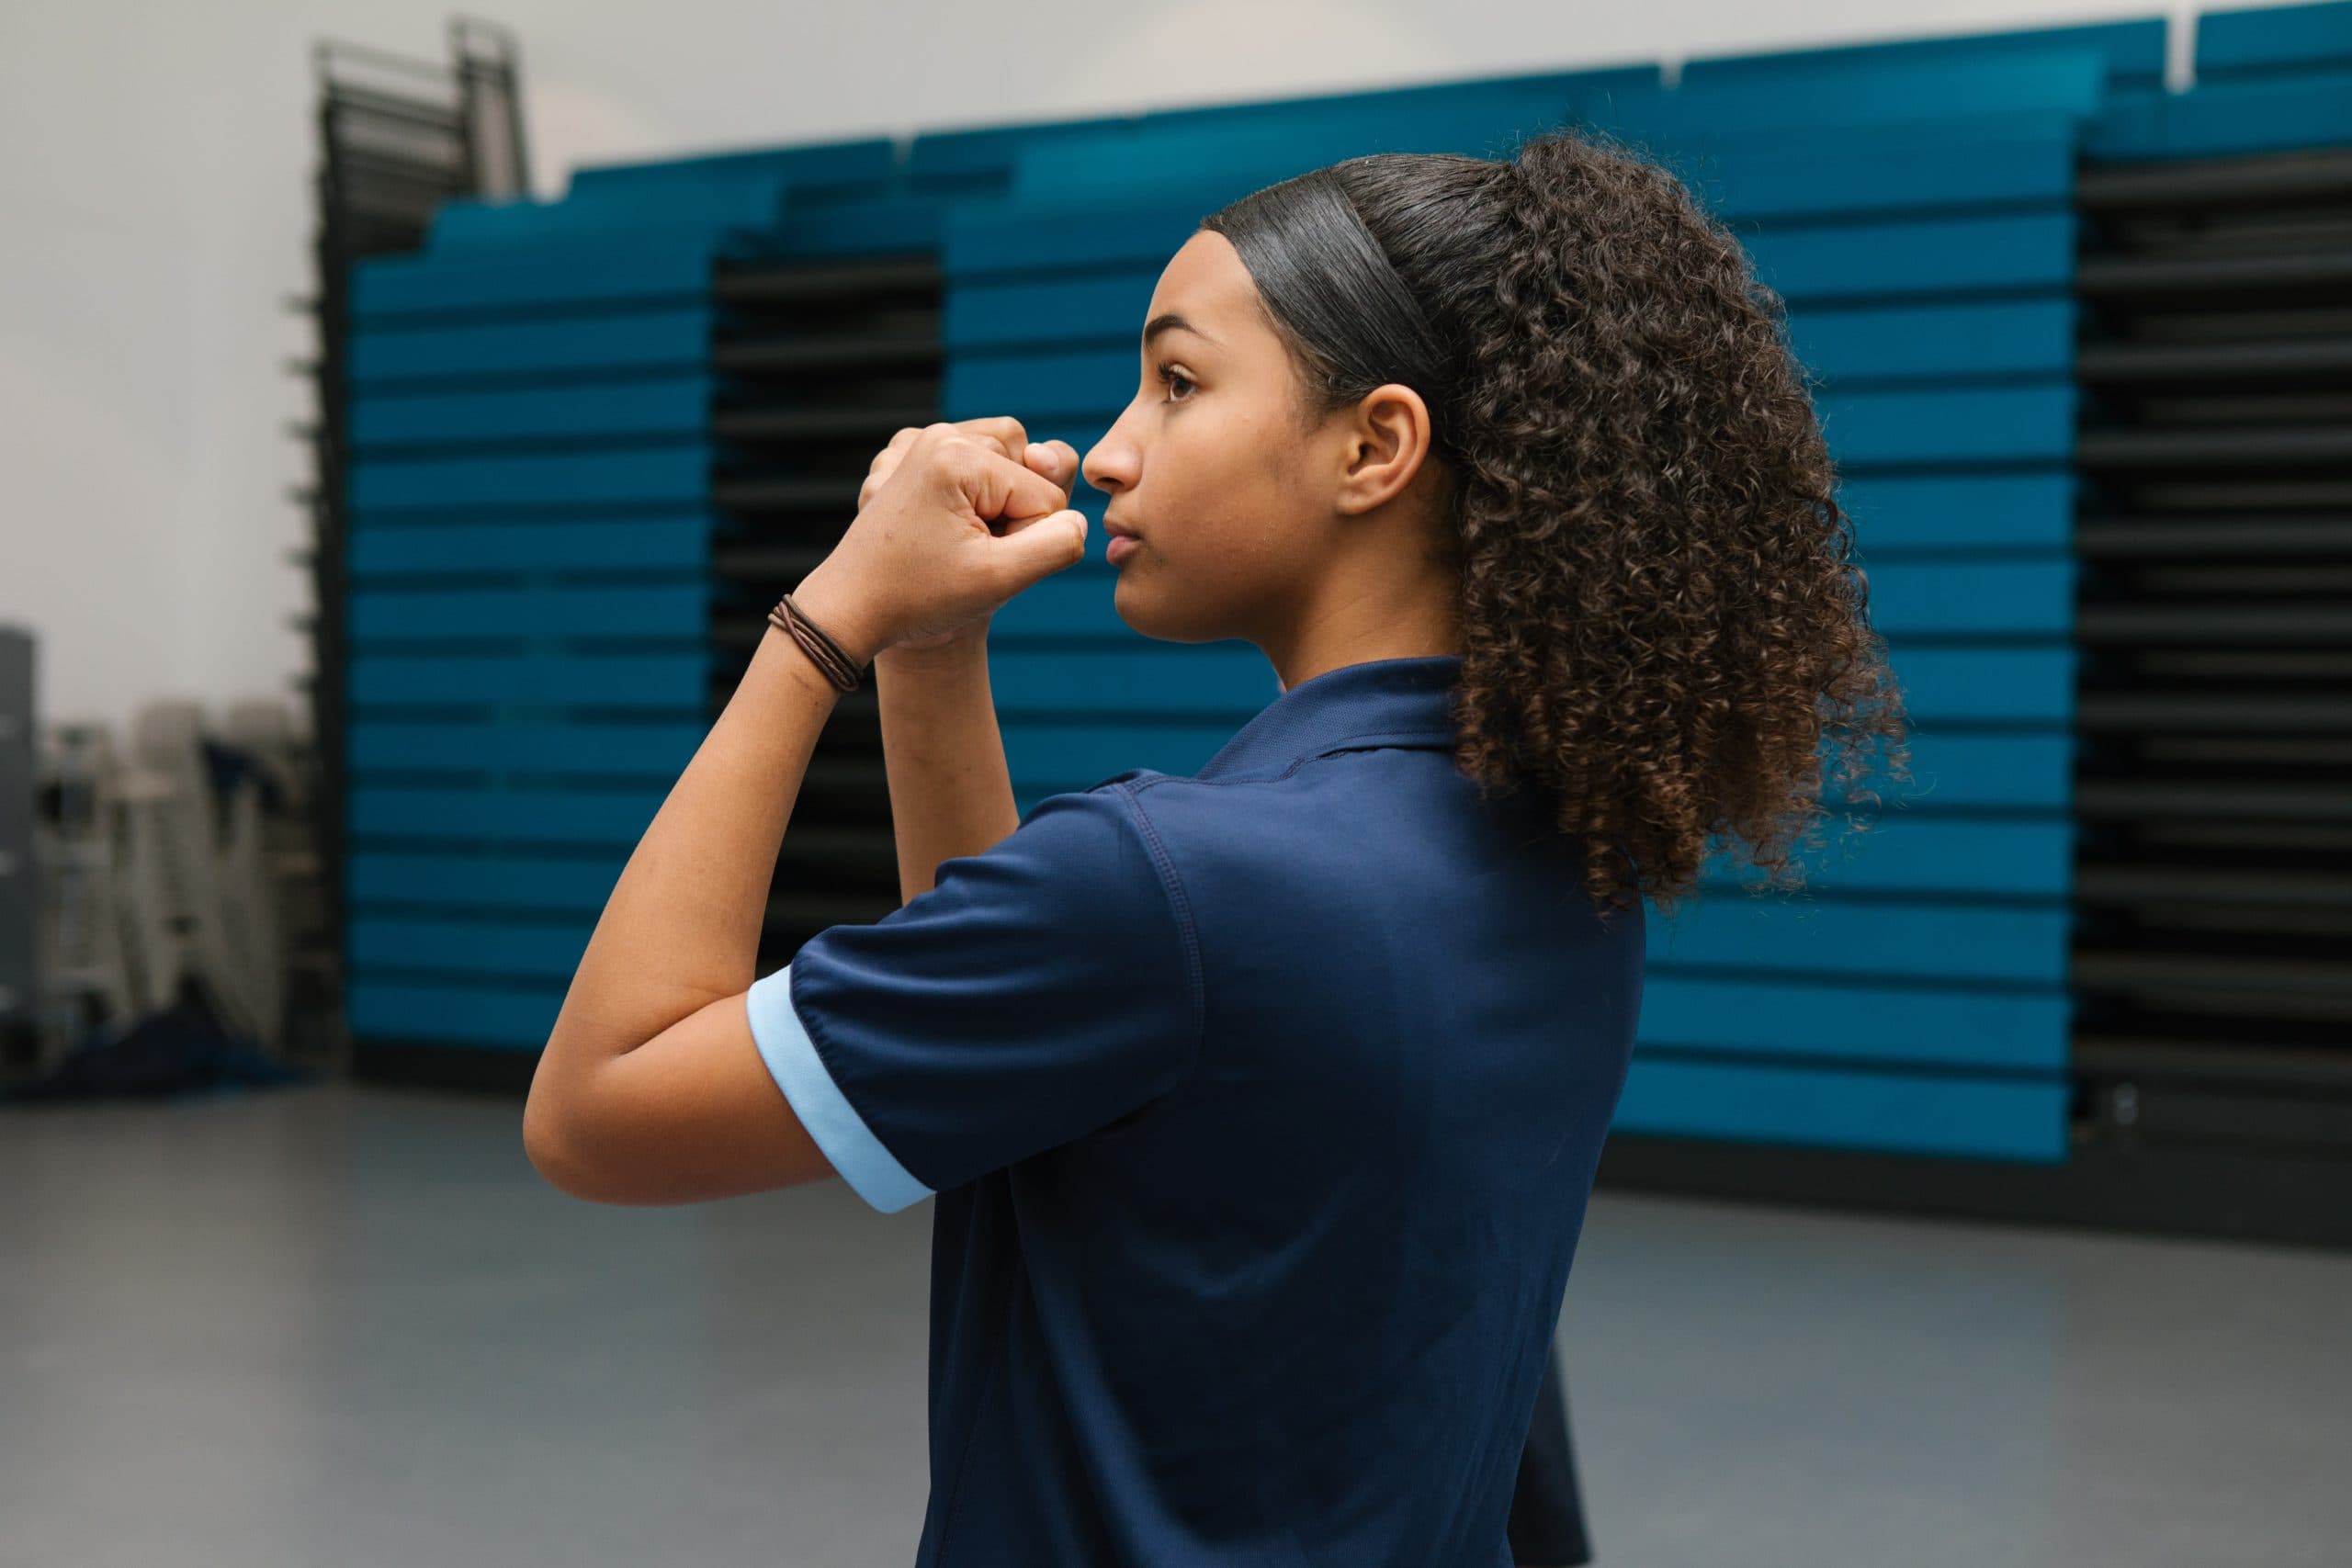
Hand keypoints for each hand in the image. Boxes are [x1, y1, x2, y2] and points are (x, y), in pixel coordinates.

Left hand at [793, 419, 1084, 664]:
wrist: (853, 609)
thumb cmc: (920, 598)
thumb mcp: (1001, 579)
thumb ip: (1058, 543)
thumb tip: (1078, 518)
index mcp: (957, 456)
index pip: (1043, 495)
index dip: (1024, 541)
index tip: (978, 563)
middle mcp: (937, 434)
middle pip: (1028, 463)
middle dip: (1014, 512)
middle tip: (971, 551)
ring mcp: (918, 440)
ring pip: (1005, 456)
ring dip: (999, 498)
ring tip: (963, 537)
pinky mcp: (910, 454)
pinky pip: (971, 460)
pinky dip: (972, 492)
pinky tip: (946, 525)